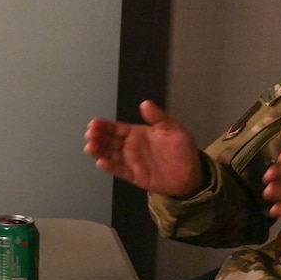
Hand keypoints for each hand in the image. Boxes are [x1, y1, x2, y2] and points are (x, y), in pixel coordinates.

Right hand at [84, 100, 206, 197]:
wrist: (191, 173)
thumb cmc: (182, 149)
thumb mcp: (173, 129)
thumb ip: (159, 117)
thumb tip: (145, 103)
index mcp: (137, 133)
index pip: (117, 128)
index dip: (105, 126)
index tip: (94, 124)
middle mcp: (130, 147)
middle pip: (110, 141)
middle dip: (98, 137)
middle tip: (90, 135)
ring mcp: (131, 162)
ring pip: (111, 155)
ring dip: (99, 151)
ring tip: (90, 147)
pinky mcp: (134, 176)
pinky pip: (119, 170)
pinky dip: (110, 167)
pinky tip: (102, 162)